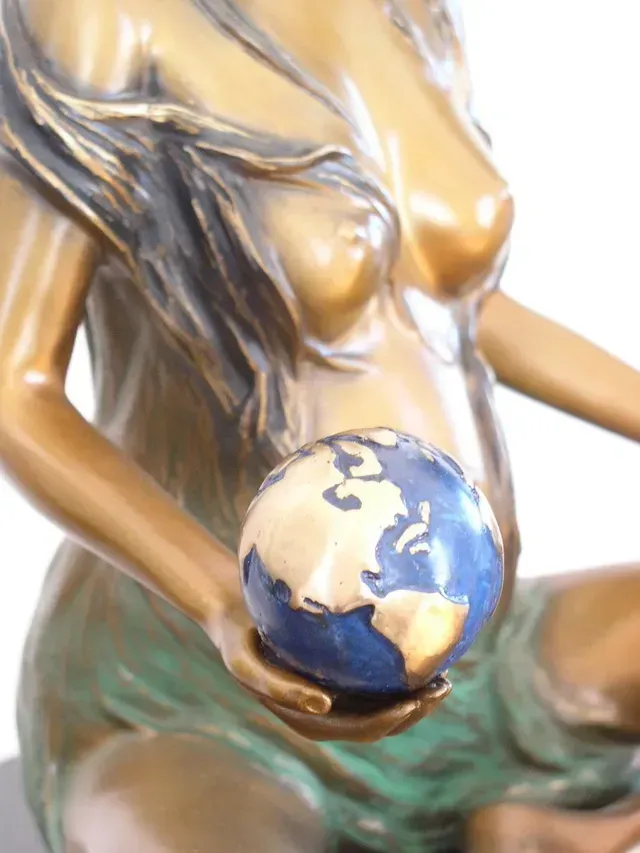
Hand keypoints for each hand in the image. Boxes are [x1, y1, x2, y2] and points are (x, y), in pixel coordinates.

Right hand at [213, 601, 451, 742]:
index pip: (358, 728)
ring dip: (418, 697)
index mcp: (309, 717)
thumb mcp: (247, 665)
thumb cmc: (239, 640)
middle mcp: (328, 710)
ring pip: (386, 702)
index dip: (389, 721)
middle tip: (442, 688)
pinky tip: (425, 654)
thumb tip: (325, 705)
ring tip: (445, 678)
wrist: (233, 615)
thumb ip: (281, 688)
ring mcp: (338, 691)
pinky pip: (379, 677)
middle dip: (415, 711)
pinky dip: (403, 673)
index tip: (413, 702)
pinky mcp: (342, 671)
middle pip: (381, 721)